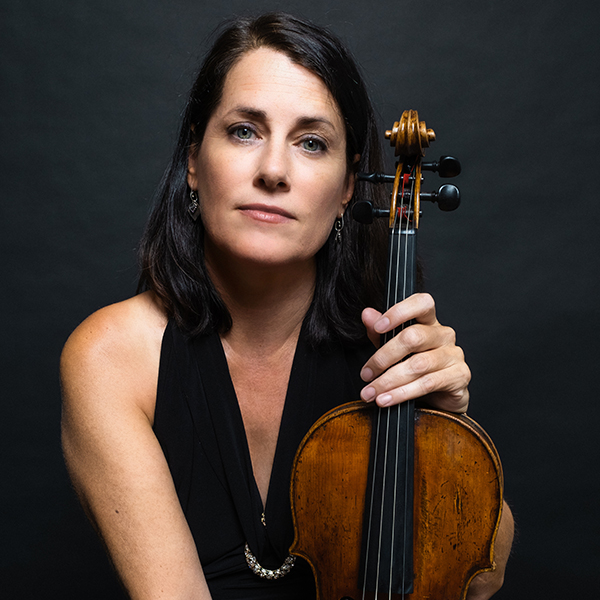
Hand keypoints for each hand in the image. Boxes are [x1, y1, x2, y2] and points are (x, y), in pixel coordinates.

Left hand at [359, 293, 469, 412]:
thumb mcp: (394, 349)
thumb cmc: (417, 369)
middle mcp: (443, 335)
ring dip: (389, 381)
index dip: (399, 312)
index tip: (378, 327)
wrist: (440, 400)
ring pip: (418, 364)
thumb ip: (380, 332)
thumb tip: (367, 314)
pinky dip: (402, 393)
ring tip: (371, 392)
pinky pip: (427, 383)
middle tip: (366, 374)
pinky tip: (387, 399)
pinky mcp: (459, 376)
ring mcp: (454, 355)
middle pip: (412, 337)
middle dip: (383, 358)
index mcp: (429, 322)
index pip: (422, 303)